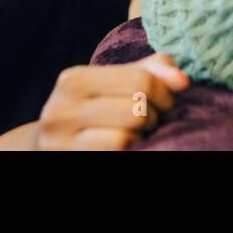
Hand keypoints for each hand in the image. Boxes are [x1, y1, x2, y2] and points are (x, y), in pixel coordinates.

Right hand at [34, 53, 189, 149]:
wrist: (51, 146)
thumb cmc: (93, 111)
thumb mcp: (115, 83)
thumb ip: (150, 71)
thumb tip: (182, 80)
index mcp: (73, 80)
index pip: (140, 79)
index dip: (164, 93)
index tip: (163, 103)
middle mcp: (60, 110)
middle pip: (136, 109)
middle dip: (154, 117)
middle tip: (150, 121)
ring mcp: (60, 143)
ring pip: (127, 135)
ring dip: (143, 137)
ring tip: (138, 134)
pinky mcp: (70, 160)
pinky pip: (118, 152)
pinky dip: (132, 149)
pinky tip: (127, 147)